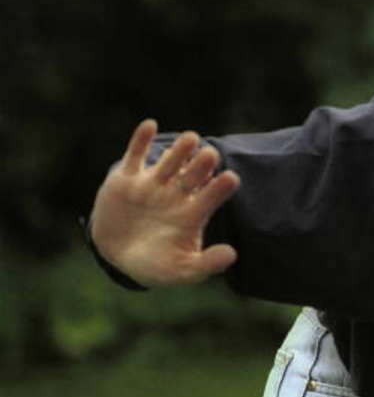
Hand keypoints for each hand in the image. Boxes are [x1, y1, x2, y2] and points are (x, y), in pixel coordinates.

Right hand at [89, 119, 239, 286]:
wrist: (118, 258)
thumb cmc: (157, 265)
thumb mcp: (182, 270)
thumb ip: (207, 264)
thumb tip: (233, 255)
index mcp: (193, 214)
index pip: (211, 197)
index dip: (220, 188)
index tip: (231, 178)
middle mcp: (176, 195)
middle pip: (193, 176)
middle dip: (201, 165)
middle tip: (211, 154)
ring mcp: (152, 185)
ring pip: (169, 163)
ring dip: (180, 150)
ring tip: (191, 138)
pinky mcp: (126, 179)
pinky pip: (135, 156)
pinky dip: (141, 141)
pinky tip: (150, 125)